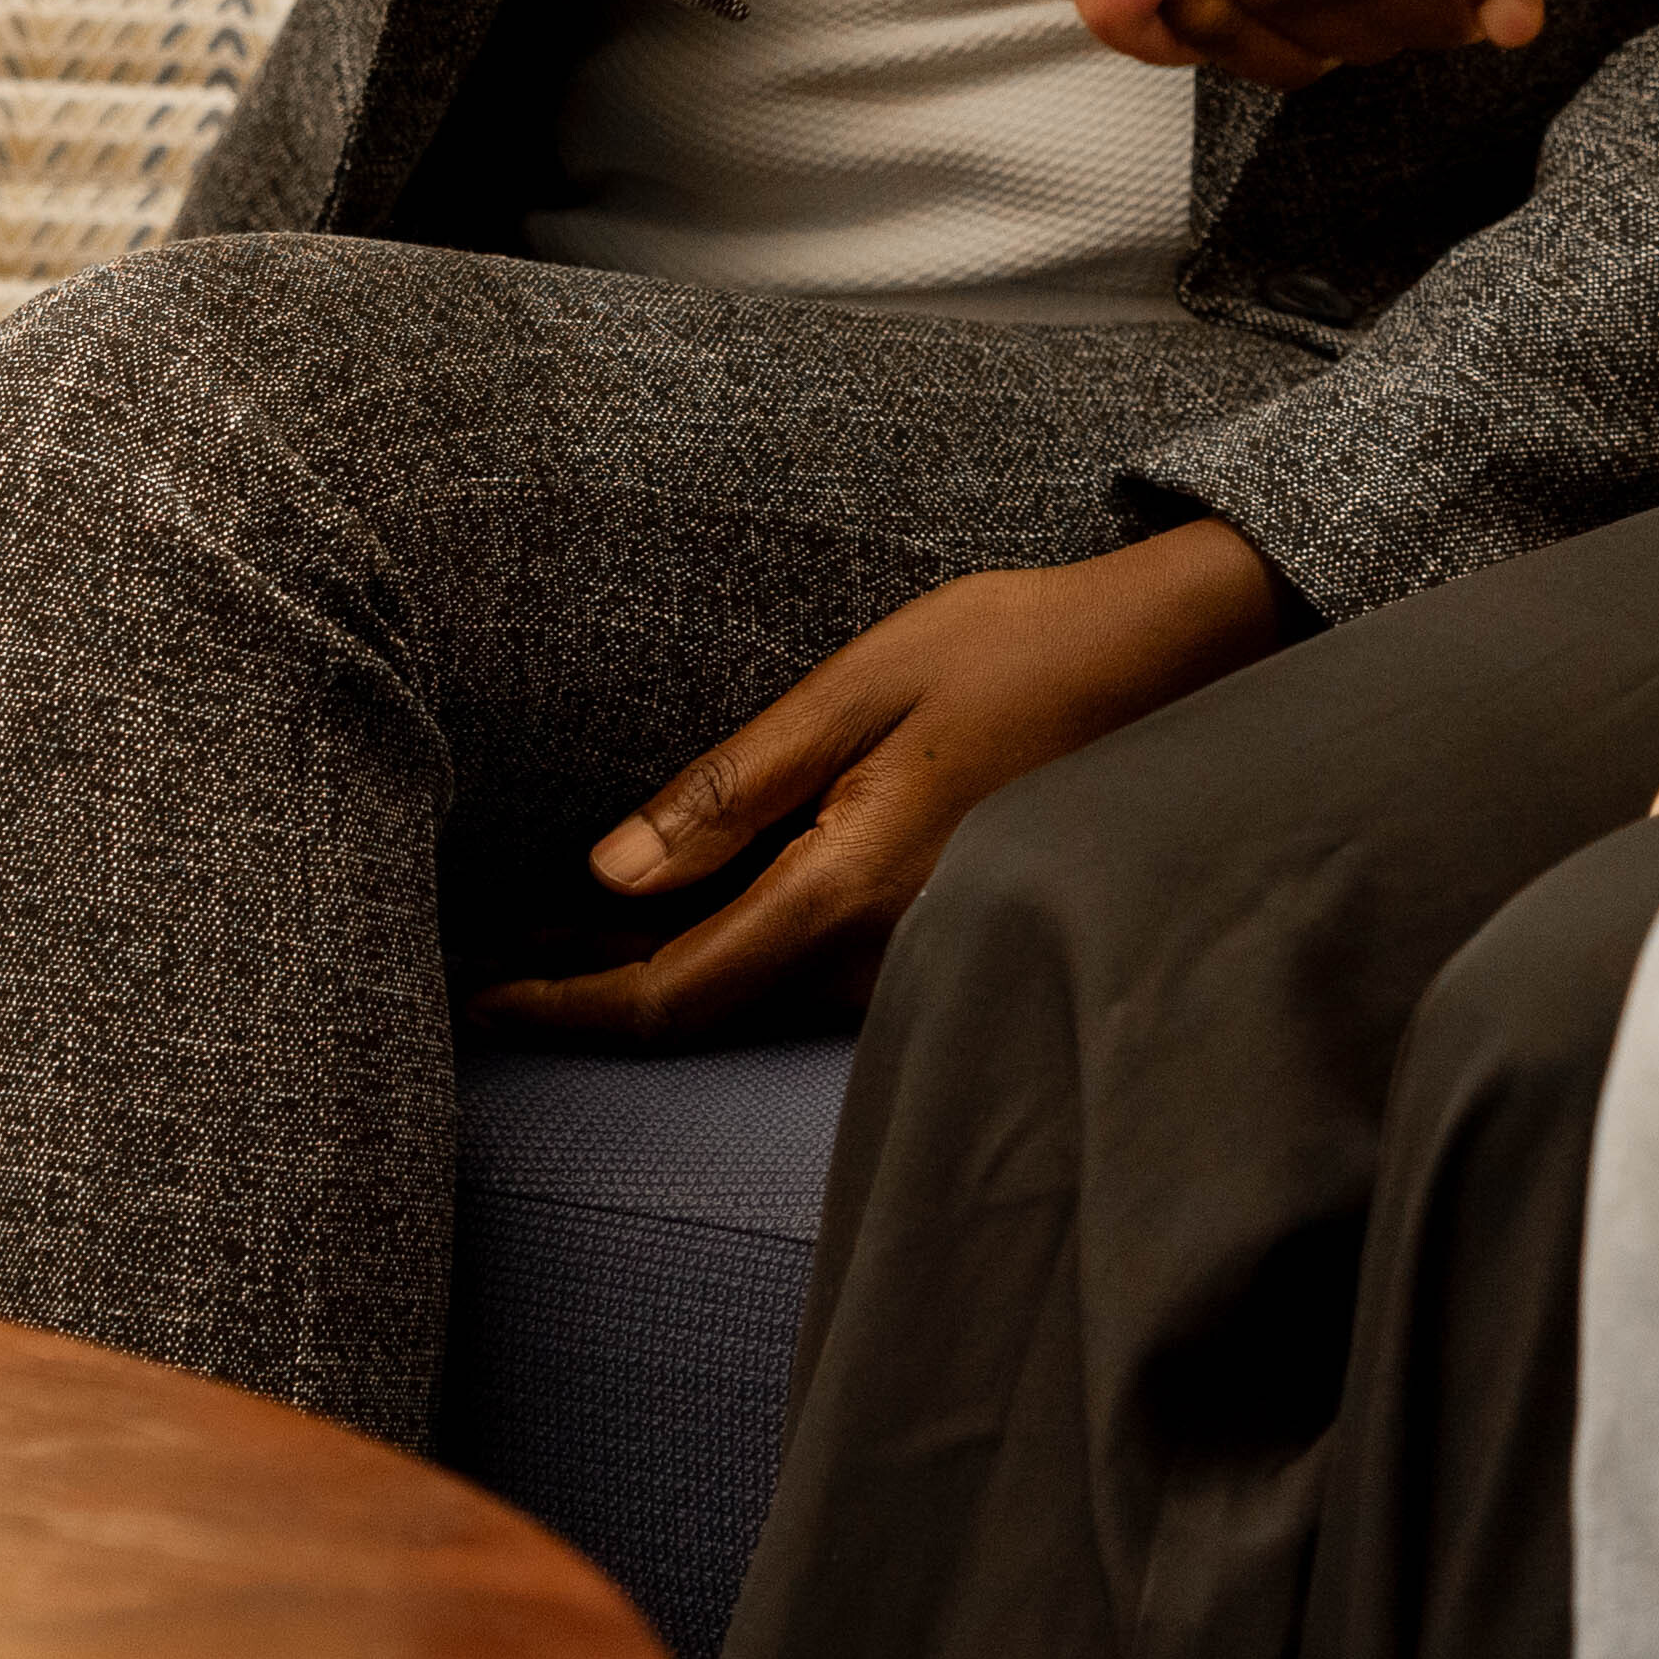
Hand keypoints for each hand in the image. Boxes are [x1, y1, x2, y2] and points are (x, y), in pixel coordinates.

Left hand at [469, 520, 1295, 1044]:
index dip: (565, 1008)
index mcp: (847, 892)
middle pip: (705, 1008)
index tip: (480, 1002)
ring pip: (756, 992)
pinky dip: (727, 947)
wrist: (1178, 660)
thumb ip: (732, 790)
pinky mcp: (943, 932)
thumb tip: (608, 875)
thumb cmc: (1020, 650)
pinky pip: (809, 968)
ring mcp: (921, 954)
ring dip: (656, 966)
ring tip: (555, 931)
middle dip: (590, 989)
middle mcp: (883, 954)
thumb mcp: (857, 691)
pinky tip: (680, 910)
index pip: (673, 993)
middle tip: (486, 956)